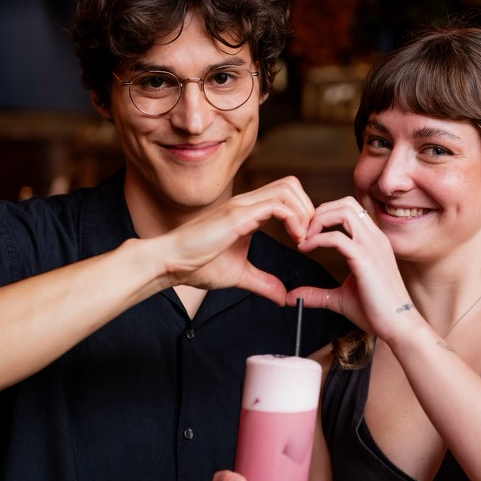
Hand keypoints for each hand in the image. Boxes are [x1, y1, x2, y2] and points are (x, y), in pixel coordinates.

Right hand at [163, 176, 315, 304]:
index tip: (304, 240)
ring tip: (302, 238)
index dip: (302, 213)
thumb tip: (282, 296)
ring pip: (287, 189)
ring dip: (303, 212)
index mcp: (248, 211)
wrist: (171, 263)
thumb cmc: (197, 265)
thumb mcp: (239, 275)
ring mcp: (242, 205)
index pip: (285, 195)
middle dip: (308, 208)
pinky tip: (294, 239)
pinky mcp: (238, 215)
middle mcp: (247, 202)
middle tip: (308, 237)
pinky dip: (294, 220)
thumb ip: (263, 282)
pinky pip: (277, 205)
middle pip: (291, 184)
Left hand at [288, 196, 416, 340]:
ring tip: (304, 237)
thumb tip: (293, 297)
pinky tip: (306, 249)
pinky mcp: (365, 259)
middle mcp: (375, 238)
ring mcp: (372, 246)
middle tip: (302, 231)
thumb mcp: (340, 298)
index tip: (307, 233)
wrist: (399, 326)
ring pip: (344, 211)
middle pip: (346, 203)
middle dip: (320, 211)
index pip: (349, 209)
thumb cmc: (376, 311)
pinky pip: (337, 237)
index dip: (325, 214)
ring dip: (319, 220)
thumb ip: (317, 294)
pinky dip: (317, 239)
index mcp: (373, 241)